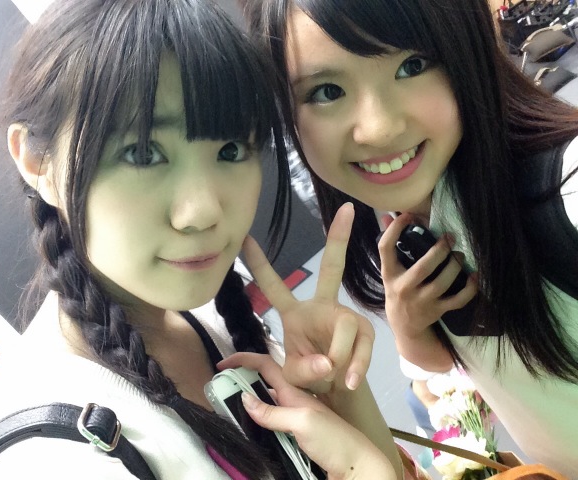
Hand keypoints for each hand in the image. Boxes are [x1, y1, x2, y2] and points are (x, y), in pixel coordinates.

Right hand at [218, 353, 396, 479]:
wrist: (358, 464)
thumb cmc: (334, 440)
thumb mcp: (302, 422)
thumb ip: (273, 412)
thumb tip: (244, 399)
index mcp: (294, 391)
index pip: (264, 366)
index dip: (243, 361)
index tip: (222, 365)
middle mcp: (293, 400)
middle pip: (262, 383)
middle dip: (241, 380)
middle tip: (220, 389)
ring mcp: (295, 416)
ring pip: (266, 402)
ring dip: (248, 400)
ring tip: (228, 405)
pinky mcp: (297, 433)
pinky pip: (272, 419)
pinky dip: (258, 418)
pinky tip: (251, 425)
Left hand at [243, 203, 374, 392]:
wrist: (336, 394)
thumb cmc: (309, 379)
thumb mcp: (293, 376)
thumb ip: (303, 370)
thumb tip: (329, 363)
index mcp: (295, 313)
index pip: (273, 286)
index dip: (259, 264)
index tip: (245, 239)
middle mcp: (321, 307)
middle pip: (332, 268)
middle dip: (338, 239)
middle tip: (347, 210)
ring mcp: (345, 316)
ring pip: (344, 327)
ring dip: (338, 357)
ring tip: (331, 377)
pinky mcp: (364, 331)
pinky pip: (361, 346)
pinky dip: (355, 367)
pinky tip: (348, 379)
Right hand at [377, 213, 477, 340]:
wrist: (404, 325)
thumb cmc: (398, 289)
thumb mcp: (390, 270)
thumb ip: (390, 243)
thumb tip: (386, 215)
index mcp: (389, 274)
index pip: (386, 248)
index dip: (395, 230)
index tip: (408, 216)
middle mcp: (404, 288)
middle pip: (423, 268)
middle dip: (439, 251)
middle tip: (449, 238)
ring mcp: (421, 301)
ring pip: (442, 283)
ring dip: (455, 266)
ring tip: (460, 254)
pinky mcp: (437, 311)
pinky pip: (458, 300)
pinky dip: (470, 288)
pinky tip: (474, 275)